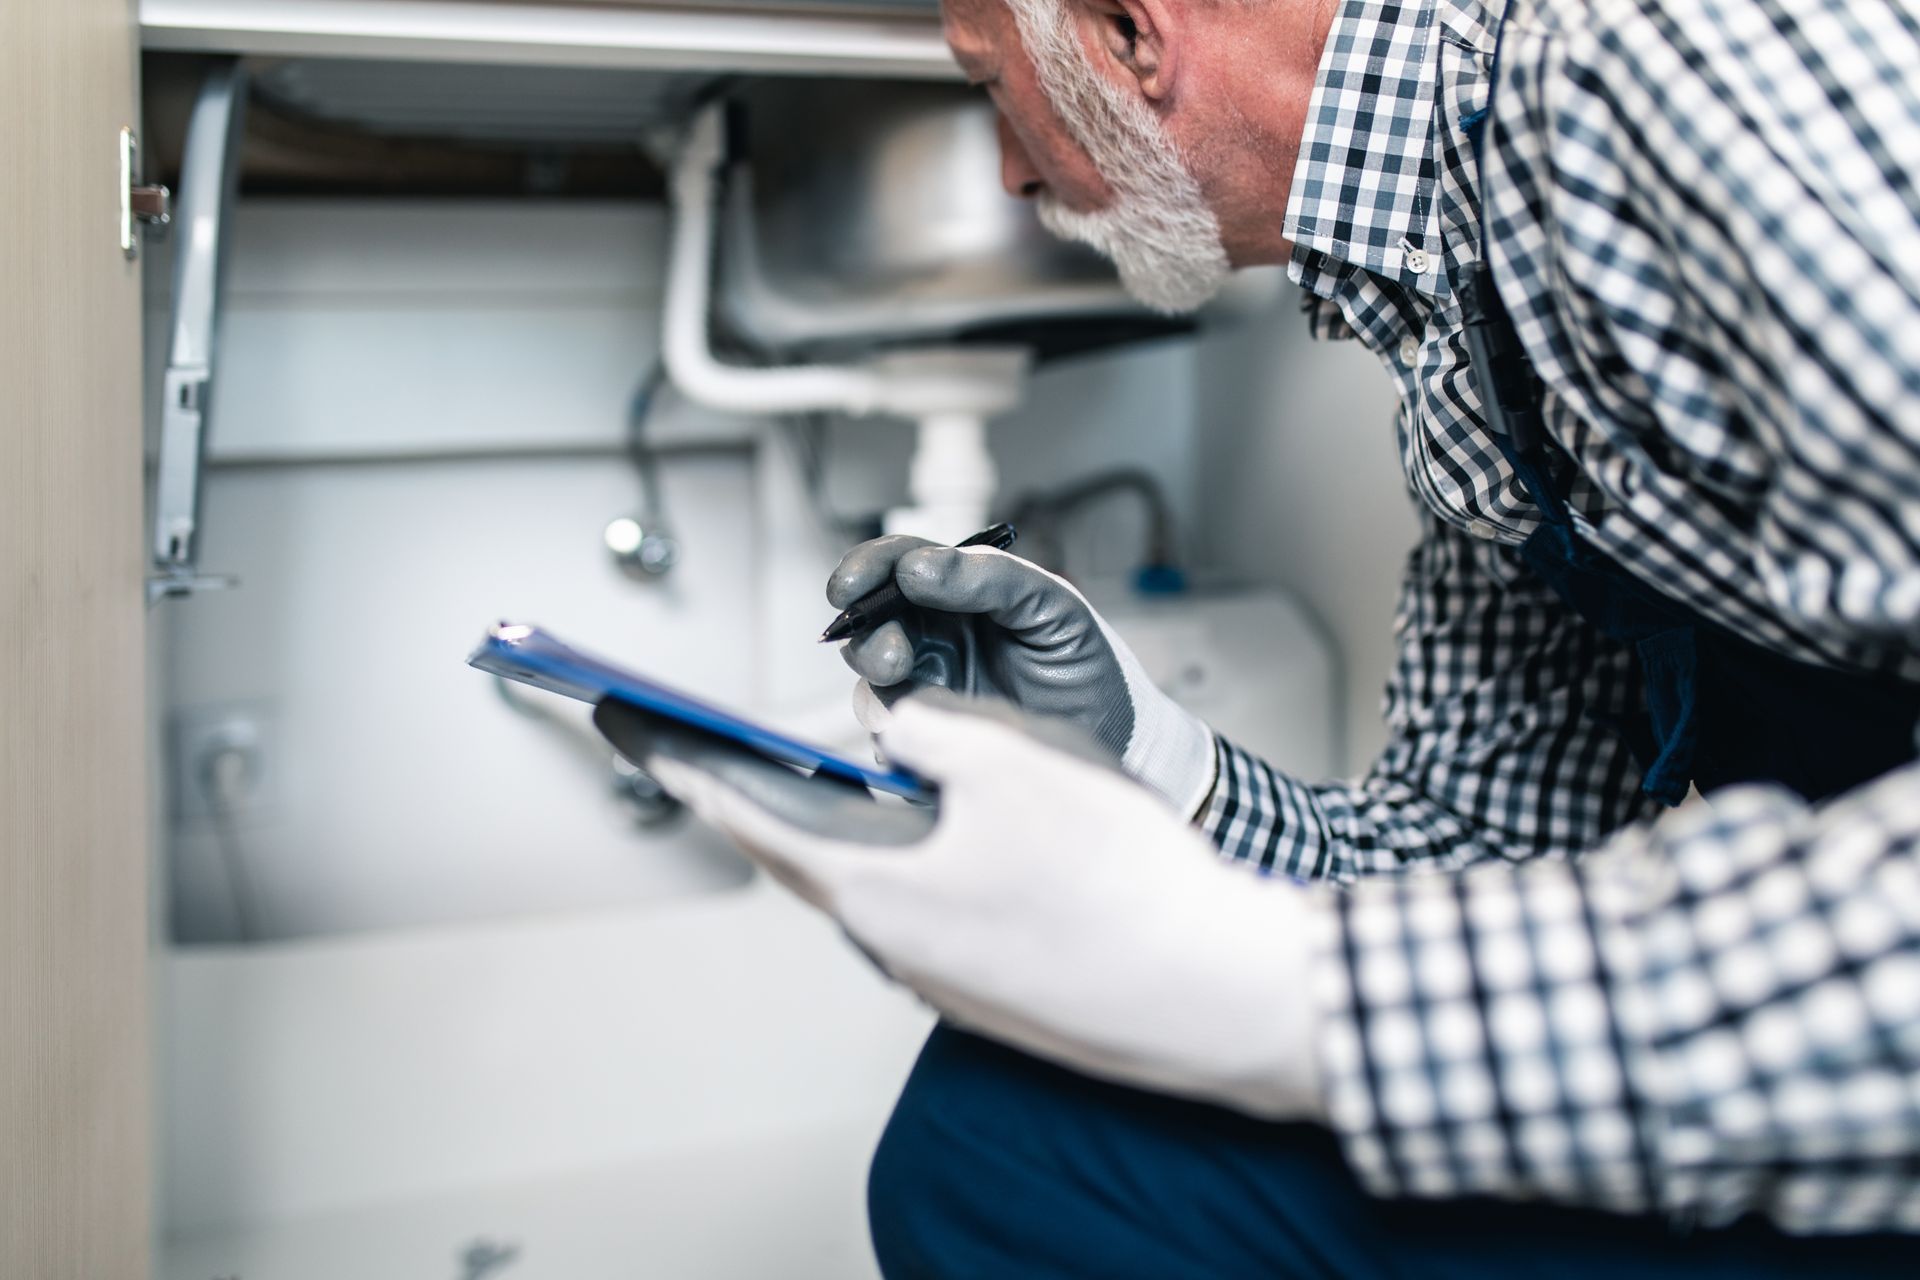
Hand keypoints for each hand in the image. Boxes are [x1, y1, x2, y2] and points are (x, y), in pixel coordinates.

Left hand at [621, 691, 1327, 1121]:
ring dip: (850, 834)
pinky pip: (931, 915)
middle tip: (724, 756)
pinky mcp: (992, 992)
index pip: (753, 820)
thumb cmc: (1118, 883)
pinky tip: (947, 839)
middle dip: (763, 799)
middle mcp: (894, 947)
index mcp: (875, 891)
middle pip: (809, 858)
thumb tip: (889, 733)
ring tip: (840, 785)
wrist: (1212, 994)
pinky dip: (913, 868)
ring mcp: (944, 980)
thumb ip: (931, 734)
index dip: (692, 767)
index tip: (642, 739)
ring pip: (876, 888)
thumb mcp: (1013, 763)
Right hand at [829, 536, 1215, 815]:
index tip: (851, 587)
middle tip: (890, 654)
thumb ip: (990, 578)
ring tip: (904, 678)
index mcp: (959, 591)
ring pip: (873, 675)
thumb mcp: (1053, 608)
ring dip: (877, 676)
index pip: (897, 566)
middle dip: (866, 631)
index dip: (866, 569)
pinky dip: (895, 727)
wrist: (1113, 737)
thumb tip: (915, 568)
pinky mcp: (932, 732)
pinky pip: (893, 729)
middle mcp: (935, 634)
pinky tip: (920, 728)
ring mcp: (929, 683)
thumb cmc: (1085, 663)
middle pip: (871, 621)